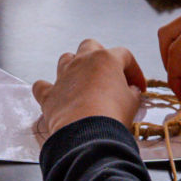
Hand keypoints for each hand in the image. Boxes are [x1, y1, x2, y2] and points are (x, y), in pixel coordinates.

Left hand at [31, 38, 148, 143]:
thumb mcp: (132, 102)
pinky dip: (48, 88)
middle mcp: (83, 61)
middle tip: (109, 75)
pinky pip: (42, 86)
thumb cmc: (112, 115)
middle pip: (91, 46)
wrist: (87, 134)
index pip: (125, 56)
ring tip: (84, 83)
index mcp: (107, 59)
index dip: (134, 71)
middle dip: (100, 56)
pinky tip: (54, 94)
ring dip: (74, 66)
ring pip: (66, 59)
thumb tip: (131, 91)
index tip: (138, 87)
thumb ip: (132, 92)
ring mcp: (64, 76)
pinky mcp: (50, 94)